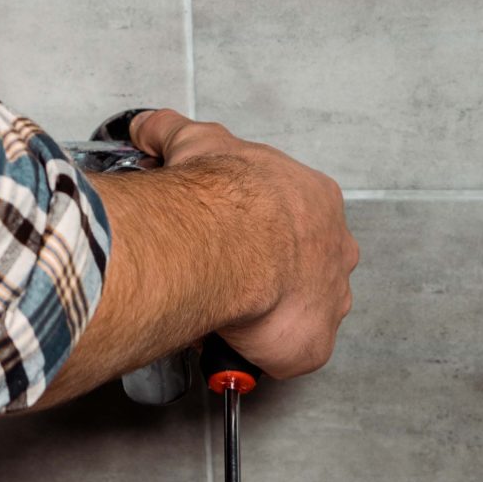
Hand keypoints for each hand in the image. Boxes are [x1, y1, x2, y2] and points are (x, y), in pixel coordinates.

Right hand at [125, 108, 359, 377]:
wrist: (234, 243)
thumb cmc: (223, 194)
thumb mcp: (194, 141)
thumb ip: (171, 132)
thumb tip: (149, 129)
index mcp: (313, 199)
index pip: (293, 216)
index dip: (258, 226)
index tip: (226, 235)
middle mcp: (333, 247)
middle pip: (306, 264)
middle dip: (270, 272)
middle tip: (225, 277)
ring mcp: (330, 297)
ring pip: (300, 309)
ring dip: (267, 312)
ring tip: (221, 312)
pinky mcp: (314, 341)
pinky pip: (288, 351)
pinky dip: (258, 351)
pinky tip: (227, 341)